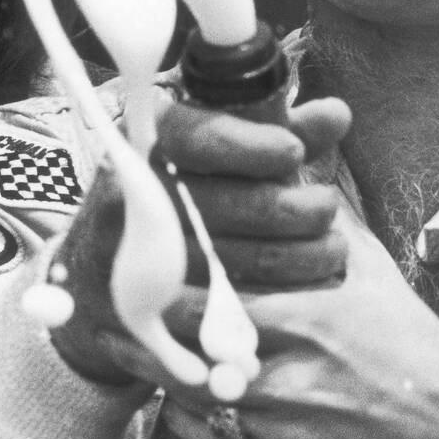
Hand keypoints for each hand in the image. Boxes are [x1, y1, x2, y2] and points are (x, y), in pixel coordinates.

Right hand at [48, 92, 351, 385]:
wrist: (101, 275)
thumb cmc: (185, 196)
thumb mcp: (228, 155)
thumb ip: (282, 131)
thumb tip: (337, 114)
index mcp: (144, 145)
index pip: (194, 137)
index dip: (249, 144)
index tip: (295, 152)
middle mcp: (124, 199)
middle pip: (218, 207)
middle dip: (290, 209)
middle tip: (328, 209)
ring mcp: (121, 263)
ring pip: (221, 268)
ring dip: (291, 261)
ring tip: (331, 251)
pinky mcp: (131, 322)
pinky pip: (207, 324)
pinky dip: (258, 316)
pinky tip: (300, 301)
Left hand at [102, 214, 438, 438]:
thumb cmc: (405, 336)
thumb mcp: (372, 267)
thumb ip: (330, 216)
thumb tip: (304, 156)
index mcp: (311, 314)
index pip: (214, 294)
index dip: (172, 277)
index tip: (152, 257)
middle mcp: (290, 369)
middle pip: (189, 345)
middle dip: (153, 322)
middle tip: (130, 299)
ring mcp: (279, 421)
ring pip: (188, 393)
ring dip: (161, 365)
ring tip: (139, 339)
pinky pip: (203, 433)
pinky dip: (185, 407)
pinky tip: (186, 384)